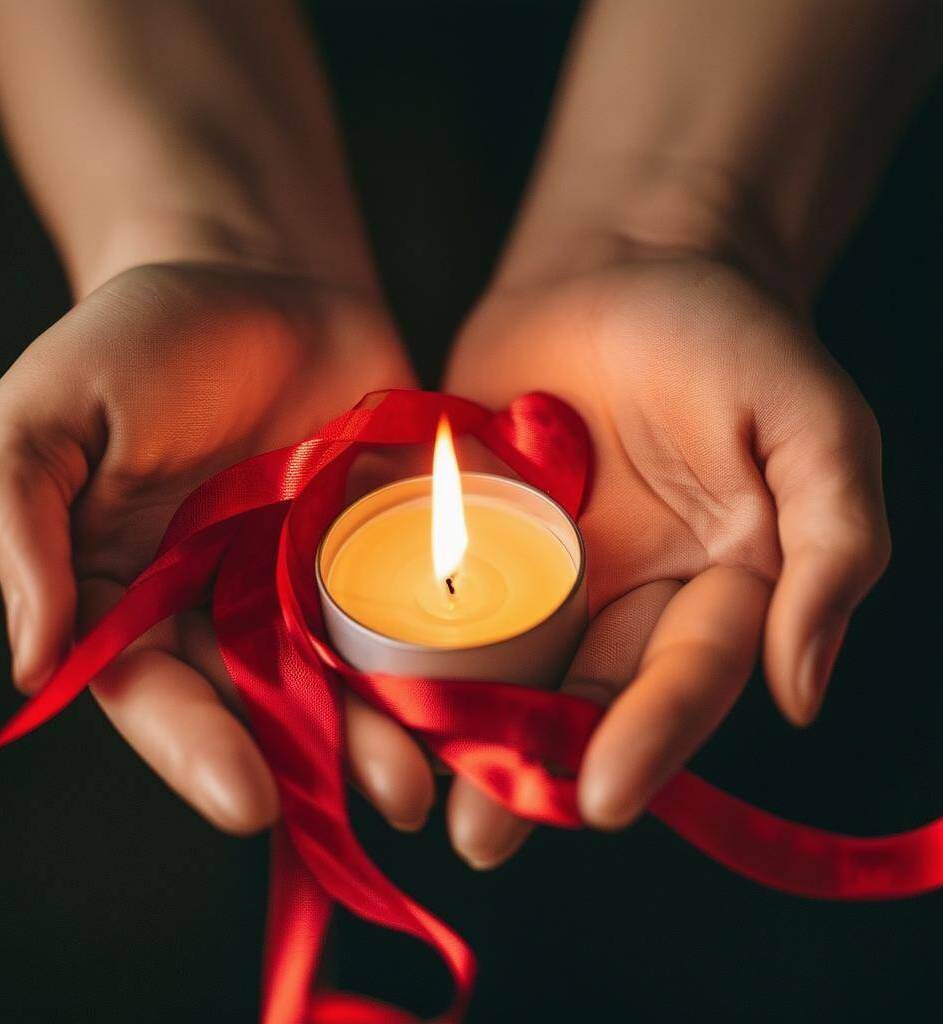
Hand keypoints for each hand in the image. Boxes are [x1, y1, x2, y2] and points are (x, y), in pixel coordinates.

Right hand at [0, 262, 434, 834]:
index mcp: (132, 598)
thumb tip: (33, 663)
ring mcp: (312, 582)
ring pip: (350, 674)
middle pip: (271, 706)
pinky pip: (412, 607)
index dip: (198, 750)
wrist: (257, 276)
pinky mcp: (382, 546)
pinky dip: (443, 647)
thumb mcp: (47, 416)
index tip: (248, 802)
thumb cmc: (137, 341)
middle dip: (326, 758)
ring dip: (397, 723)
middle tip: (392, 799)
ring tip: (444, 770)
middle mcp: (224, 609)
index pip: (158, 694)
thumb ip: (21, 527)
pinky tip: (483, 683)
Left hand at [443, 257, 889, 866]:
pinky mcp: (462, 528)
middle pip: (576, 699)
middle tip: (481, 838)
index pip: (683, 678)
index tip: (602, 801)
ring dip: (452, 727)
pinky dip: (393, 635)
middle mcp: (619, 598)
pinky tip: (353, 682)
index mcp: (710, 588)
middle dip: (532, 771)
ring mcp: (534, 569)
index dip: (648, 737)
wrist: (619, 262)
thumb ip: (833, 544)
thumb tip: (803, 690)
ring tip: (408, 790)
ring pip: (493, 665)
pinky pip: (428, 591)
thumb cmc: (724, 332)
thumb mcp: (809, 422)